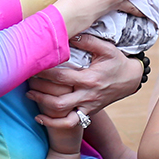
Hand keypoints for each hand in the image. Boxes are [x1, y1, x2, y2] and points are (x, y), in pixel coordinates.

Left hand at [28, 34, 142, 120]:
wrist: (131, 80)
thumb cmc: (117, 62)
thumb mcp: (106, 48)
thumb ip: (87, 41)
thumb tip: (68, 34)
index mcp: (90, 79)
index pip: (61, 77)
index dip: (44, 72)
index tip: (31, 66)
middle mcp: (88, 95)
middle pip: (58, 100)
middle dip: (39, 91)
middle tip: (26, 81)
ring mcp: (88, 106)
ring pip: (62, 114)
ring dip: (43, 107)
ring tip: (30, 95)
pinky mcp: (88, 113)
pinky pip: (69, 123)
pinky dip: (53, 123)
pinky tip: (40, 117)